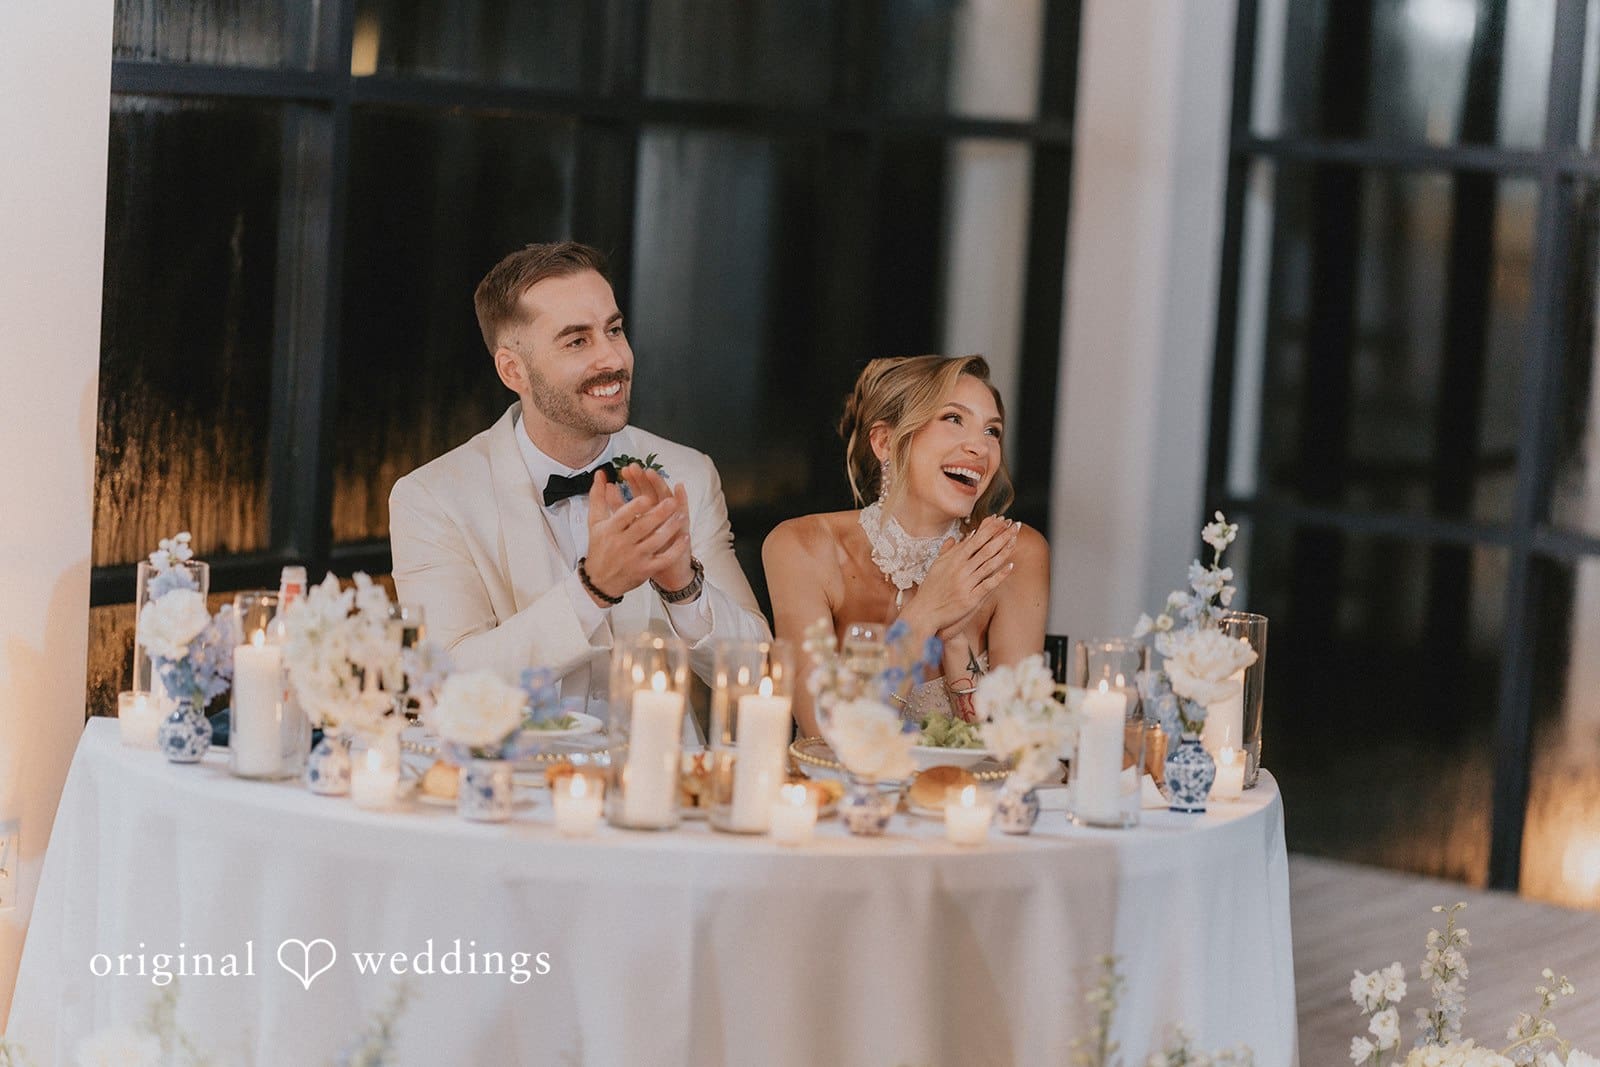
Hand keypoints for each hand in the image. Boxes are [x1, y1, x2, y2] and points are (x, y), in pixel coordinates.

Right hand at [581, 469, 687, 603]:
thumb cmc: (599, 547)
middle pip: (643, 527)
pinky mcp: (645, 569)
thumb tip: (601, 473)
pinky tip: (685, 537)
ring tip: (681, 516)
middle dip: (658, 514)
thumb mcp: (595, 522)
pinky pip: (664, 559)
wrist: (600, 581)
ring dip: (670, 528)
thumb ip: (598, 496)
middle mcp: (622, 543)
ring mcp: (635, 558)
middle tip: (672, 502)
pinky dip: (676, 549)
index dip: (635, 507)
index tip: (647, 497)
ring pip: (656, 541)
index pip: (623, 516)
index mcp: (610, 530)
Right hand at [899, 516, 1018, 637]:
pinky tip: (1010, 566)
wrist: (924, 612)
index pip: (975, 539)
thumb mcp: (936, 566)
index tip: (1001, 520)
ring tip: (1015, 540)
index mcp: (953, 559)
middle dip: (1001, 536)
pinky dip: (1000, 575)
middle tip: (1015, 525)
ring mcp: (966, 583)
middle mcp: (960, 569)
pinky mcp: (970, 598)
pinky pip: (988, 584)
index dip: (990, 529)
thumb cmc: (930, 589)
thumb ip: (946, 551)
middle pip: (985, 548)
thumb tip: (954, 538)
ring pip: (989, 563)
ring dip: (1004, 551)